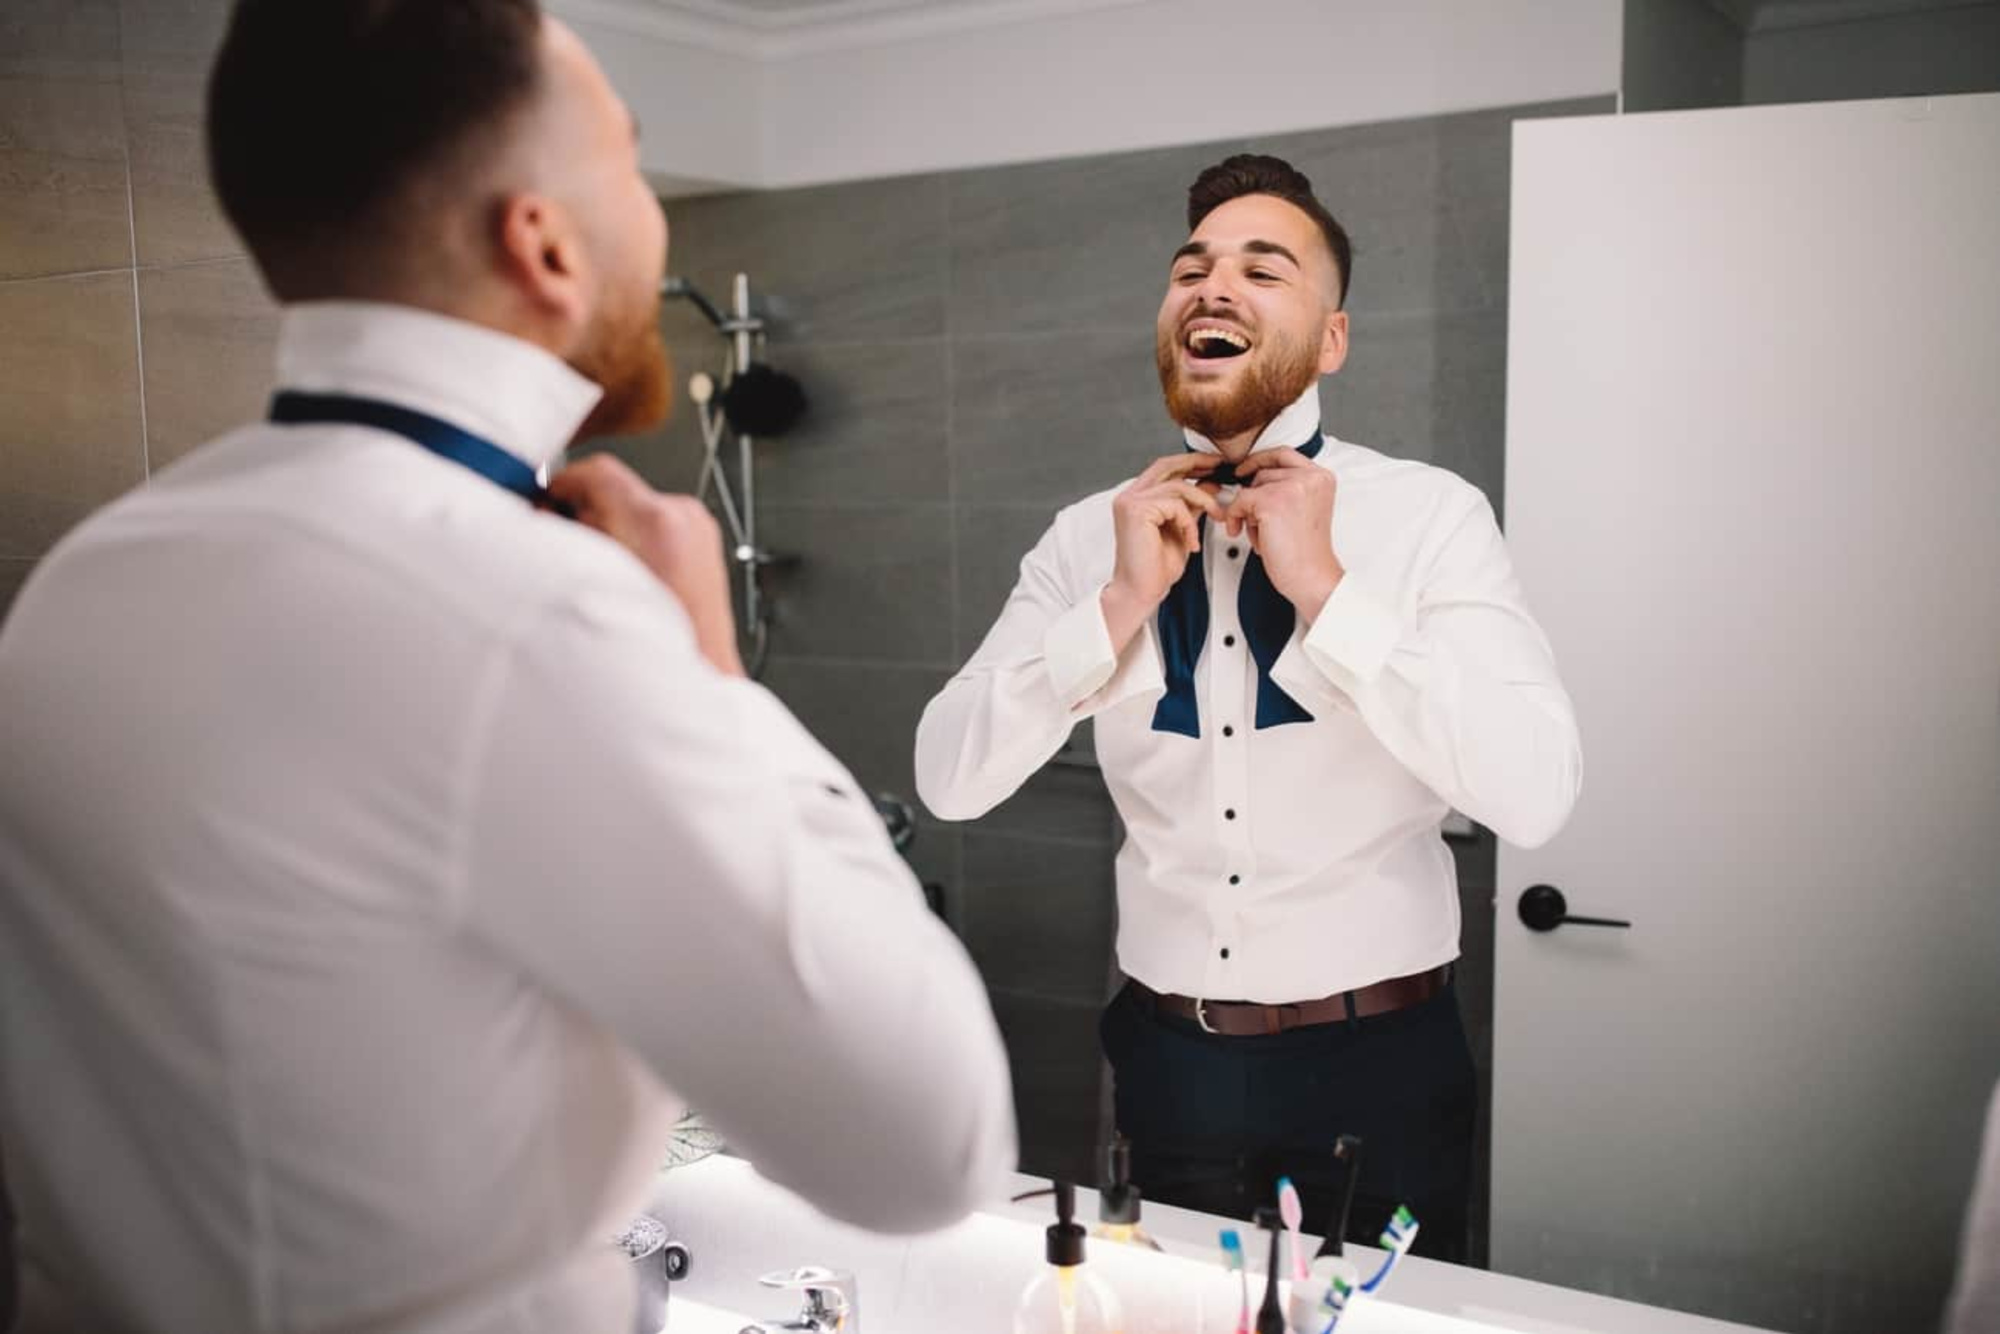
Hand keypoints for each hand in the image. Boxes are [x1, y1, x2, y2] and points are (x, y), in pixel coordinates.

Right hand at [546, 454, 745, 676]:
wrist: (698, 672)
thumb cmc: (651, 646)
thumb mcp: (588, 582)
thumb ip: (564, 537)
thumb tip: (547, 513)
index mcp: (655, 522)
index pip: (598, 472)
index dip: (564, 483)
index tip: (548, 499)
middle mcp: (683, 518)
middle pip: (615, 488)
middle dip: (587, 512)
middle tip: (571, 544)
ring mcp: (699, 528)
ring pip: (637, 506)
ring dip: (613, 525)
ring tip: (608, 569)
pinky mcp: (705, 541)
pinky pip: (660, 524)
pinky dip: (638, 539)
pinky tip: (633, 575)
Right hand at [1102, 453, 1225, 651]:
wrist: (1141, 591)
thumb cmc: (1155, 567)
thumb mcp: (1182, 528)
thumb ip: (1192, 505)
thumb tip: (1209, 484)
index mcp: (1137, 498)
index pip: (1164, 468)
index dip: (1189, 462)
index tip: (1212, 463)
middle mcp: (1130, 496)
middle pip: (1167, 465)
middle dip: (1196, 463)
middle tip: (1219, 467)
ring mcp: (1130, 502)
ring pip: (1177, 486)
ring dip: (1203, 501)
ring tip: (1214, 518)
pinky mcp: (1136, 511)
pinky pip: (1175, 505)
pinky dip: (1190, 523)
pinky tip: (1191, 541)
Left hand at [1225, 449, 1343, 623]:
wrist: (1311, 577)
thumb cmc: (1306, 552)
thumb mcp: (1304, 509)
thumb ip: (1288, 489)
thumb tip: (1251, 479)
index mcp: (1322, 477)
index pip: (1284, 454)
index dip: (1260, 460)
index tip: (1244, 471)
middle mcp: (1310, 477)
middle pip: (1263, 472)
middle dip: (1254, 497)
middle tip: (1255, 522)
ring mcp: (1291, 487)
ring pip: (1250, 487)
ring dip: (1248, 512)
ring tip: (1261, 534)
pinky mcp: (1271, 502)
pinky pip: (1240, 501)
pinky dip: (1236, 518)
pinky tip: (1246, 534)